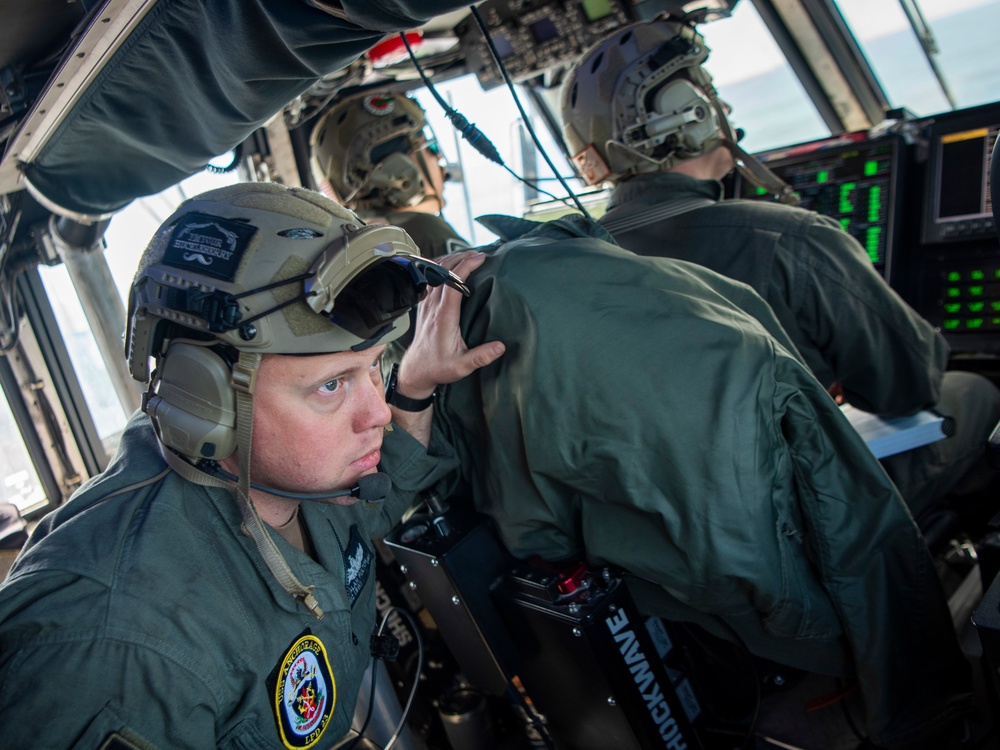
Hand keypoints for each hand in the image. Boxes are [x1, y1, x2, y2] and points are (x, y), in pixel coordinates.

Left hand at [397, 251, 505, 397]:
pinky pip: (430, 279)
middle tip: (480, 254)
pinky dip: (442, 268)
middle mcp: (433, 307)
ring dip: (452, 260)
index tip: (480, 258)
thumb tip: (501, 347)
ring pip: (435, 273)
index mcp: (444, 317)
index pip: (452, 283)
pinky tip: (452, 265)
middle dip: (462, 258)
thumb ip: (481, 357)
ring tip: (469, 256)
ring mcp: (426, 304)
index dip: (466, 267)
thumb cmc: (439, 368)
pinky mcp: (424, 305)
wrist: (417, 371)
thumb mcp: (462, 366)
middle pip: (443, 271)